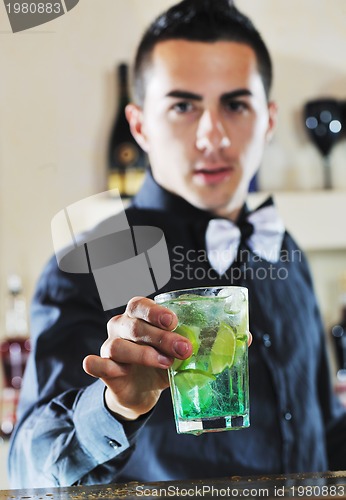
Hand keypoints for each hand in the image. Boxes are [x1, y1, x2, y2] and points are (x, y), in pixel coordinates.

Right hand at [83, 296, 192, 420]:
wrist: (142, 391)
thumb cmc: (160, 363)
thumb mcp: (175, 352)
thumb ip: (184, 344)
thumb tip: (206, 342)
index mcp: (138, 316)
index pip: (139, 305)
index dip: (155, 312)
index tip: (173, 321)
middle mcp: (120, 327)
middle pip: (134, 326)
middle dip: (161, 337)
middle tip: (183, 349)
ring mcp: (109, 347)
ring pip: (118, 346)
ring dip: (143, 354)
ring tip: (166, 363)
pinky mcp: (103, 368)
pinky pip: (95, 364)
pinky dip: (104, 366)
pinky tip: (120, 371)